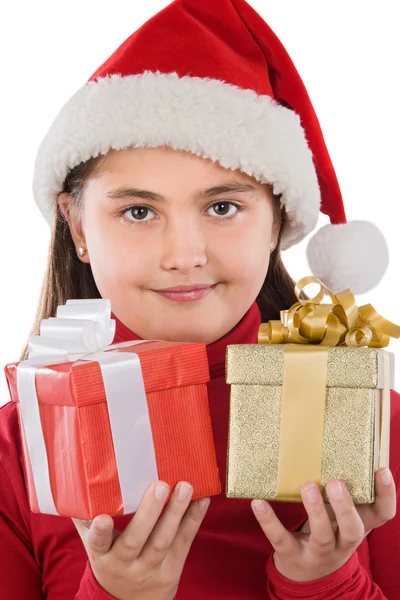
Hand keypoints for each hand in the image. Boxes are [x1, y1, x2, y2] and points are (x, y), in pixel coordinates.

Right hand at [73, 481, 209, 599]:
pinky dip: (194, 519)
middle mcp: (125, 564)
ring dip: (176, 512)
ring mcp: (150, 568)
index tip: (102, 518)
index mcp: (102, 555)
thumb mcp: (94, 545)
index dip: (100, 532)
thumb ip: (87, 517)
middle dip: (149, 513)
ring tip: (185, 486)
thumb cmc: (110, 559)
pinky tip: (203, 499)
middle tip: (160, 486)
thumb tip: (79, 479)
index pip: (97, 544)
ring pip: (163, 542)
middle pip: (136, 540)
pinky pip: (184, 542)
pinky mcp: (173, 568)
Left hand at [251, 467, 395, 581]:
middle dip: (345, 507)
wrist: (308, 576)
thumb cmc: (328, 531)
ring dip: (315, 511)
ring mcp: (318, 552)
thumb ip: (344, 491)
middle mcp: (342, 542)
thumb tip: (336, 445)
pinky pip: (281, 538)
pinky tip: (259, 503)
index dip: (386, 495)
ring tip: (307, 486)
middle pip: (352, 530)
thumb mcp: (341, 516)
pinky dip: (269, 521)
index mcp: (358, 526)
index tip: (381, 470)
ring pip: (322, 536)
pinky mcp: (292, 555)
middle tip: (336, 483)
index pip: (382, 515)